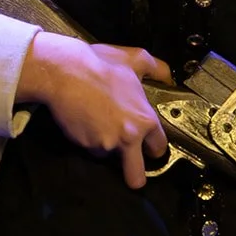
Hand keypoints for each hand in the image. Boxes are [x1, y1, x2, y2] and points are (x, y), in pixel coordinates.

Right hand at [17, 32, 170, 187]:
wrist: (67, 71)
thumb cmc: (101, 65)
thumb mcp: (137, 59)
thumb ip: (157, 69)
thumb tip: (168, 76)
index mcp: (145, 120)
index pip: (159, 147)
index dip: (154, 147)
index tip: (149, 148)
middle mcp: (128, 137)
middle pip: (135, 176)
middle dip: (135, 175)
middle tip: (130, 164)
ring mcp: (105, 144)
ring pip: (108, 155)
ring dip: (106, 144)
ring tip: (100, 120)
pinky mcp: (84, 145)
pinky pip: (90, 146)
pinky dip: (89, 138)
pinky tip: (87, 119)